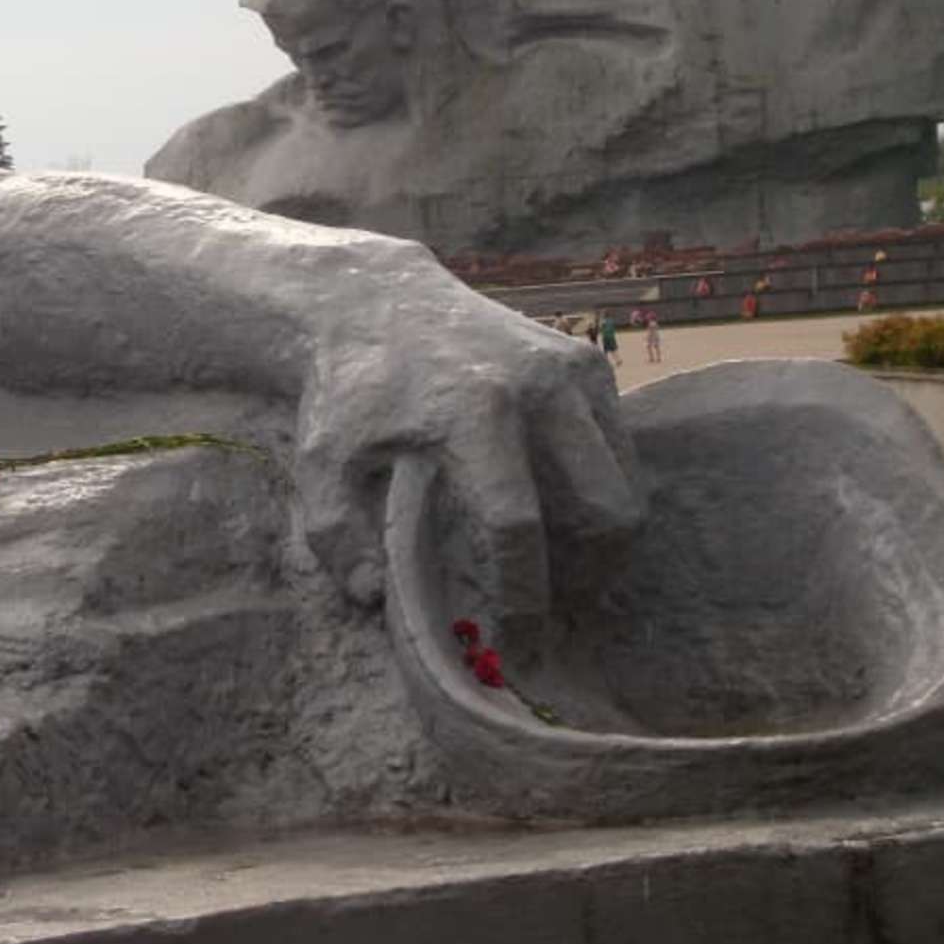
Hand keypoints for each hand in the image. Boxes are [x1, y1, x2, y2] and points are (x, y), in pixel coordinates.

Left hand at [292, 272, 643, 647]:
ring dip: (602, 539)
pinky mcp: (587, 362)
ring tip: (559, 567)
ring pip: (625, 483)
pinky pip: (619, 449)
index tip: (518, 643)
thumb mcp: (319, 460)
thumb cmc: (348, 391)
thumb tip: (375, 598)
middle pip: (604, 509)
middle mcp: (536, 387)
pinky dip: (601, 490)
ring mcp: (570, 369)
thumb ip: (335, 534)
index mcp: (470, 412)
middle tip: (552, 605)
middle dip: (586, 574)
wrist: (374, 300)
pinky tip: (558, 510)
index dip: (524, 595)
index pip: (518, 524)